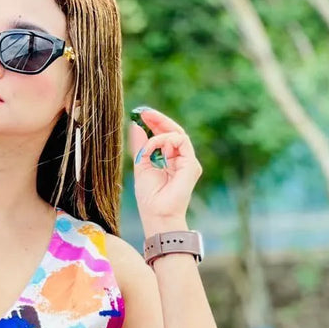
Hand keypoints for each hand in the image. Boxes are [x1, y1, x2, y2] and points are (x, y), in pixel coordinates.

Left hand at [129, 105, 202, 224]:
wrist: (157, 214)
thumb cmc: (149, 196)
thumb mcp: (141, 165)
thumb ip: (140, 146)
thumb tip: (136, 126)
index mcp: (169, 160)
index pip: (165, 136)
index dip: (155, 124)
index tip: (141, 115)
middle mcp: (181, 159)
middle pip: (174, 132)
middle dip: (159, 120)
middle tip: (144, 112)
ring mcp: (188, 162)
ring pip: (177, 135)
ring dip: (159, 134)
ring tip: (146, 144)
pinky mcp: (192, 164)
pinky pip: (180, 141)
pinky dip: (163, 141)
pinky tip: (153, 148)